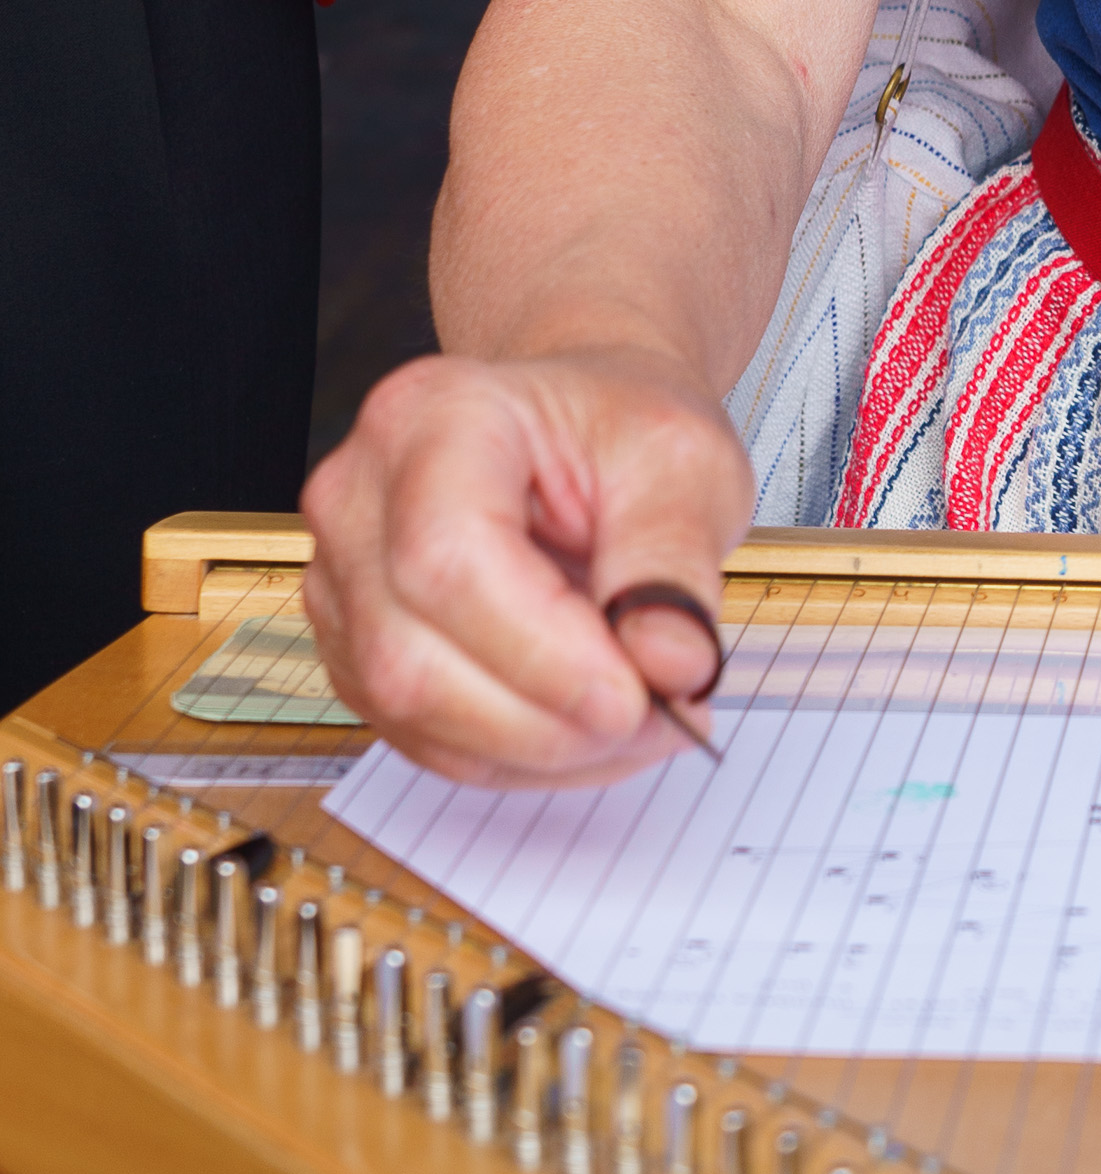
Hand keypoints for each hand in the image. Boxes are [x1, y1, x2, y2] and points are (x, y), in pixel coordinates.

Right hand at [302, 348, 755, 785]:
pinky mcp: (357, 648)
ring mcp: (344, 579)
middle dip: (547, 720)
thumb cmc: (618, 431)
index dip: (542, 655)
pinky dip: (516, 755)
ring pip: (411, 713)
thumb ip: (674, 560)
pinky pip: (422, 737)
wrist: (579, 431)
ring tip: (638, 721)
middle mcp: (361, 497)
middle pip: (411, 658)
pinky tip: (587, 726)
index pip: (449, 561)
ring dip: (539, 749)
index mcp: (435, 418)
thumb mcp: (683, 462)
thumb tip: (671, 664)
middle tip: (660, 719)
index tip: (639, 696)